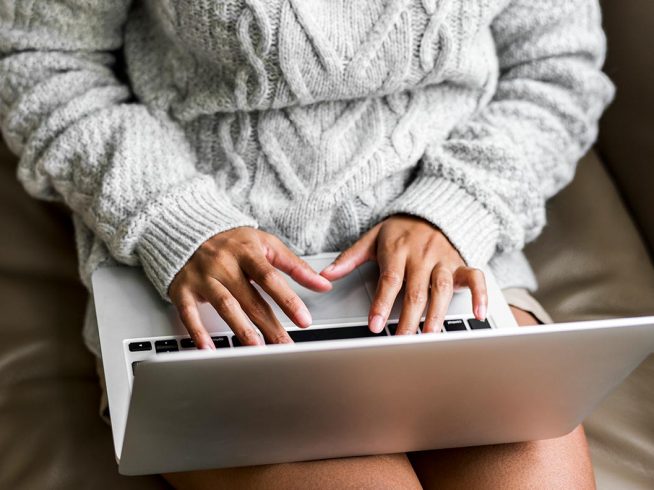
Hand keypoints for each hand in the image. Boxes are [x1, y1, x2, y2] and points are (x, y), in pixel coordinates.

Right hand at [169, 227, 331, 348]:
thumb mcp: (267, 244)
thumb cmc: (233, 241)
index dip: (288, 300)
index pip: (270, 278)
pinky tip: (209, 349)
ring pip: (225, 305)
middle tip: (285, 346)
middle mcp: (224, 263)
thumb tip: (323, 284)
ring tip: (256, 348)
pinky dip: (198, 331)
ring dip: (241, 329)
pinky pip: (189, 312)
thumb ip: (295, 266)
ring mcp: (202, 276)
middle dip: (270, 325)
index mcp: (247, 251)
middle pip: (250, 298)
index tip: (304, 320)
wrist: (188, 228)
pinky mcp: (182, 288)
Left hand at [321, 215, 486, 334]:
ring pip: (442, 289)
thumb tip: (326, 275)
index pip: (390, 280)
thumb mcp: (372, 238)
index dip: (383, 304)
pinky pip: (476, 277)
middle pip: (416, 291)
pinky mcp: (460, 264)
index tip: (375, 325)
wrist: (430, 210)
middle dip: (409, 319)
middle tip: (402, 341)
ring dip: (437, 315)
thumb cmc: (399, 231)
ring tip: (429, 337)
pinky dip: (480, 295)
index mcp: (398, 250)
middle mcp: (422, 256)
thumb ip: (350, 258)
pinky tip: (478, 314)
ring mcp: (443, 260)